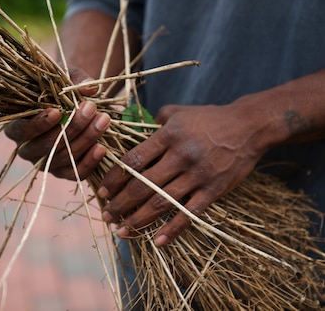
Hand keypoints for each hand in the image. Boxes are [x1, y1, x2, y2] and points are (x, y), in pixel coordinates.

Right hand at [4, 67, 110, 179]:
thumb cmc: (61, 89)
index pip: (21, 130)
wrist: (75, 106)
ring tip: (103, 120)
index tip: (57, 111)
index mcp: (17, 127)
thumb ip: (75, 80)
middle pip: (46, 145)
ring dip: (85, 139)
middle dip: (71, 126)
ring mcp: (45, 164)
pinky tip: (102, 148)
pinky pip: (75, 174)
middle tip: (91, 108)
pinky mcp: (63, 173)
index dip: (38, 123)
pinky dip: (89, 162)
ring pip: (63, 158)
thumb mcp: (65, 78)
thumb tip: (90, 88)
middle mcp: (28, 149)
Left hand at [98, 102, 270, 245]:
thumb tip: (133, 129)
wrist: (249, 126)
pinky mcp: (214, 190)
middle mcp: (180, 156)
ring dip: (138, 220)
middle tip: (106, 216)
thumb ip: (154, 120)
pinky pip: (190, 214)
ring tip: (122, 230)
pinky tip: (158, 241)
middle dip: (120, 203)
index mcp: (168, 136)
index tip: (102, 191)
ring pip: (161, 202)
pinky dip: (173, 230)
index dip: (115, 178)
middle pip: (142, 185)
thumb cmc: (209, 118)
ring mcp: (198, 175)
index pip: (133, 160)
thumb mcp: (178, 111)